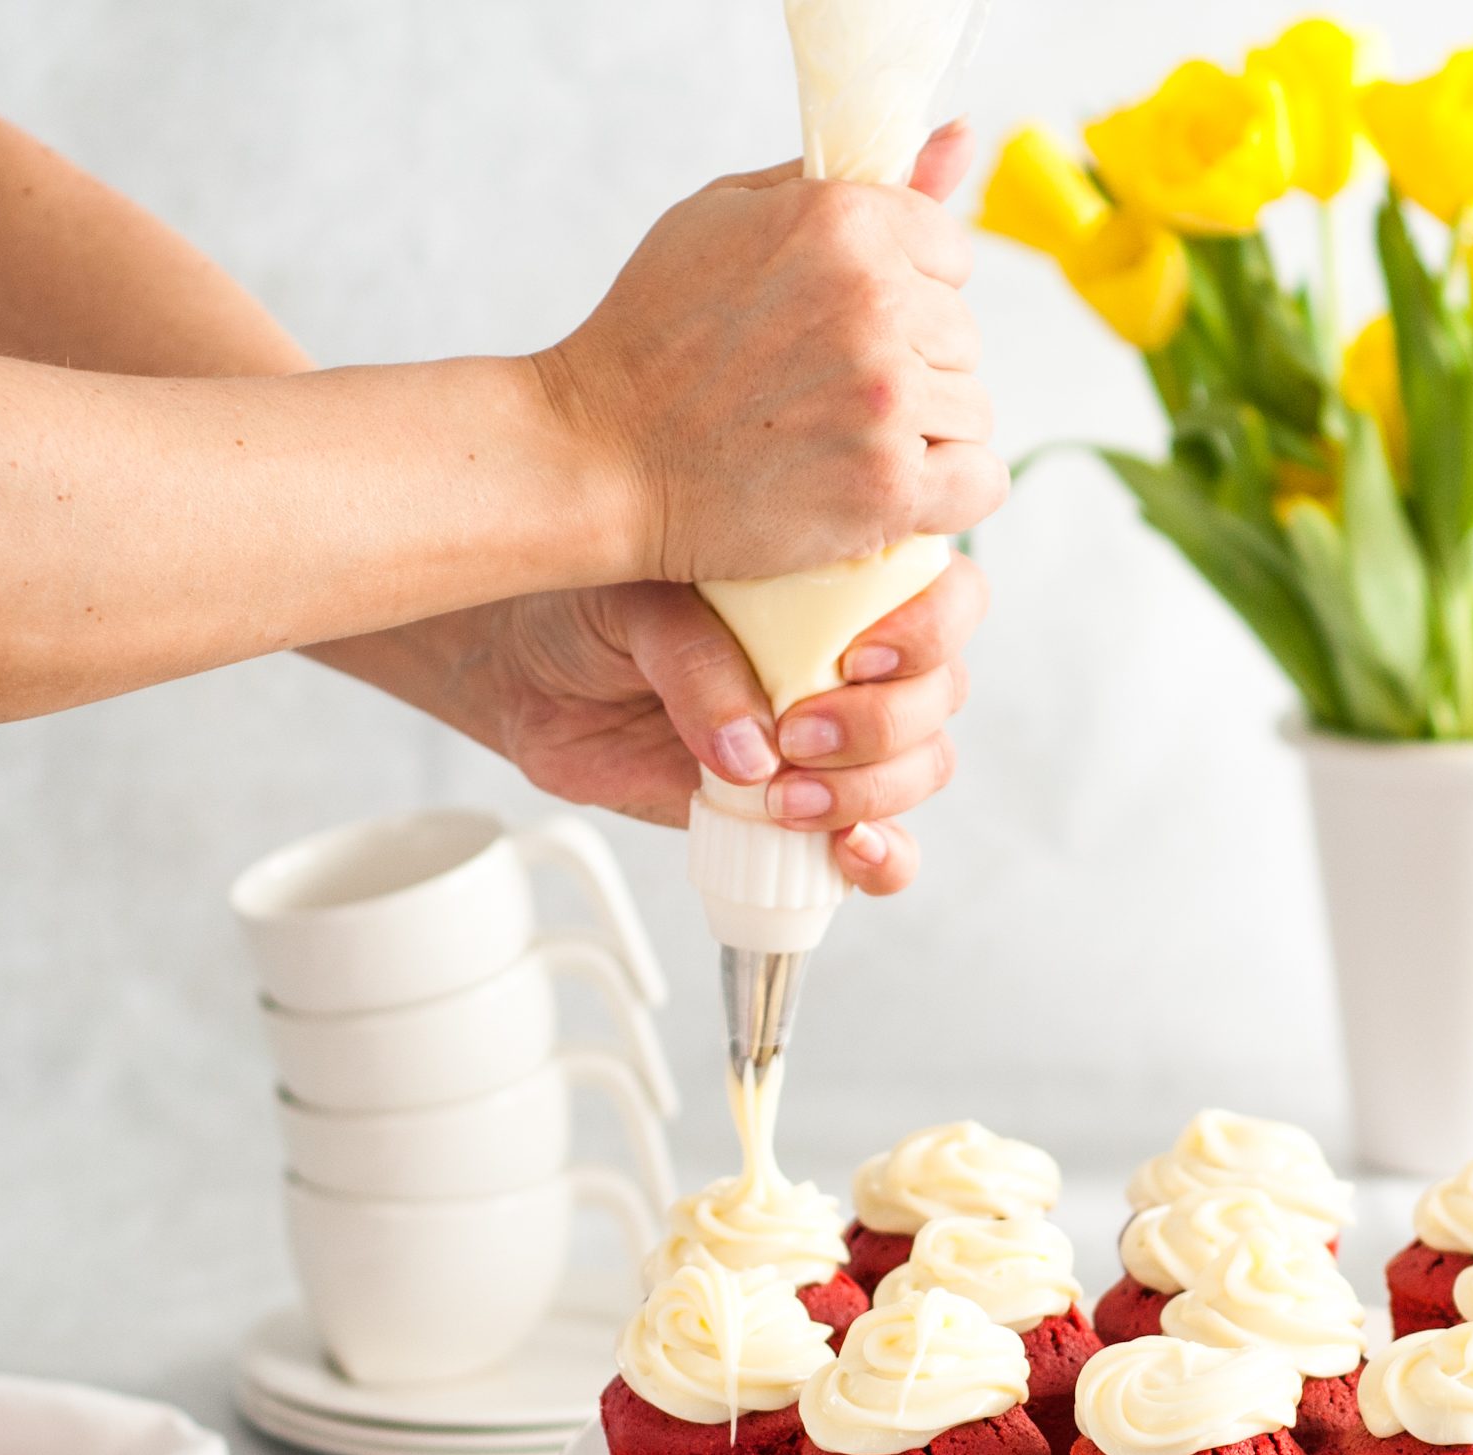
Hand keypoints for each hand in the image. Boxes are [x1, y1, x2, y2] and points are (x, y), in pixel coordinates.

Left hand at [333, 553, 985, 895]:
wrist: (528, 673)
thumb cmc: (589, 610)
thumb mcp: (634, 602)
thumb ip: (696, 660)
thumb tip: (750, 754)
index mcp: (841, 577)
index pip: (944, 596)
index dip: (927, 631)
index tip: (858, 658)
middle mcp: (856, 655)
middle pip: (938, 696)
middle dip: (882, 727)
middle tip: (797, 736)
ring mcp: (838, 736)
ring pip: (920, 769)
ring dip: (869, 793)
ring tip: (784, 800)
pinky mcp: (807, 807)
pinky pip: (880, 845)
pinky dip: (881, 859)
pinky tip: (846, 855)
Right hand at [536, 124, 1005, 583]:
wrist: (599, 456)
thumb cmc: (654, 338)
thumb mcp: (732, 215)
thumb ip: (849, 179)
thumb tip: (959, 139)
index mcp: (846, 221)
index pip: (951, 254)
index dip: (903, 295)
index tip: (845, 328)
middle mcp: (874, 301)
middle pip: (962, 335)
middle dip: (910, 364)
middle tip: (827, 393)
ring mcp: (884, 397)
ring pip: (971, 410)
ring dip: (922, 432)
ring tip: (841, 443)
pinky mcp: (885, 485)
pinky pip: (978, 484)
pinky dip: (943, 494)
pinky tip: (885, 490)